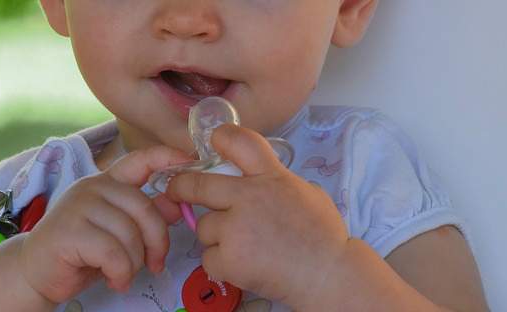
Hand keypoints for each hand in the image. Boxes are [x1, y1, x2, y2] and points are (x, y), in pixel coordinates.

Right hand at [19, 145, 191, 302]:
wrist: (36, 271)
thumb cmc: (81, 251)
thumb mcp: (119, 232)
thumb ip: (144, 216)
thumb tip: (177, 205)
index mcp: (107, 182)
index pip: (140, 160)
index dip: (167, 157)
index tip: (191, 160)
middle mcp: (93, 187)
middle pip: (145, 208)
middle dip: (157, 242)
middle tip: (154, 264)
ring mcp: (79, 206)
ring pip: (130, 234)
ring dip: (134, 263)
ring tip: (123, 274)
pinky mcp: (69, 230)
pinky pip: (114, 253)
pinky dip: (120, 273)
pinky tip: (113, 280)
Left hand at [166, 124, 348, 306]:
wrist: (329, 275)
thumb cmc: (322, 236)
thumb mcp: (306, 192)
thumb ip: (275, 181)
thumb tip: (253, 178)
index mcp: (271, 176)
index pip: (238, 141)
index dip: (220, 138)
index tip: (212, 143)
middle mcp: (249, 197)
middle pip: (197, 184)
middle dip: (181, 187)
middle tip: (177, 191)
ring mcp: (236, 228)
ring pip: (203, 227)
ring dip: (215, 237)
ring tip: (245, 247)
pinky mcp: (229, 259)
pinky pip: (208, 258)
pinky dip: (221, 265)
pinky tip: (245, 266)